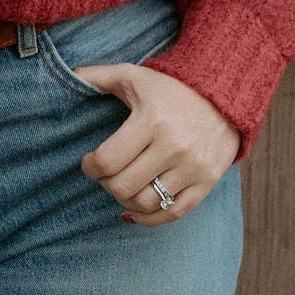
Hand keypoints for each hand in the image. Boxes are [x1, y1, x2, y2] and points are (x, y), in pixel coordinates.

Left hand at [74, 63, 238, 226]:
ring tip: (124, 187)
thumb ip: (99, 76)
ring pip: (146, 203)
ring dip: (126, 201)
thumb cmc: (172, 88)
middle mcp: (174, 146)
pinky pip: (173, 213)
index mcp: (152, 120)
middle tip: (107, 174)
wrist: (225, 95)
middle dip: (106, 184)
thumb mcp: (134, 75)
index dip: (90, 167)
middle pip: (123, 187)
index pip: (108, 161)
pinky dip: (149, 219)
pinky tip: (135, 211)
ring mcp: (193, 167)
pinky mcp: (207, 181)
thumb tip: (69, 75)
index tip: (89, 162)